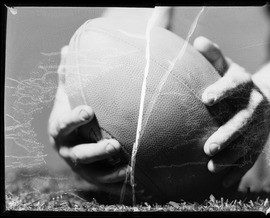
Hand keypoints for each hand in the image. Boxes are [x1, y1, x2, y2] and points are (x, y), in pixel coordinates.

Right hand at [48, 46, 129, 194]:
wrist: (71, 138)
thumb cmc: (72, 113)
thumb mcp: (68, 96)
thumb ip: (69, 77)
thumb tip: (67, 48)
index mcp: (61, 128)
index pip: (65, 124)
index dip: (75, 118)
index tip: (89, 111)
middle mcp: (68, 149)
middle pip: (80, 153)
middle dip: (96, 151)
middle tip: (114, 145)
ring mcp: (80, 165)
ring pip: (93, 171)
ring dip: (110, 169)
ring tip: (128, 165)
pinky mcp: (91, 175)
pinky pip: (103, 181)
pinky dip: (116, 180)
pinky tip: (132, 175)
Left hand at [193, 37, 269, 187]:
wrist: (265, 99)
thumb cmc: (237, 83)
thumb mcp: (228, 67)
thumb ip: (214, 56)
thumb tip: (197, 41)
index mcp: (245, 84)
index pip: (234, 85)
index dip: (221, 90)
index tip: (206, 98)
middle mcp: (253, 106)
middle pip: (242, 122)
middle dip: (227, 135)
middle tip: (208, 147)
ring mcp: (258, 126)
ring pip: (246, 144)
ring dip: (230, 158)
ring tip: (212, 168)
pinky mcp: (258, 142)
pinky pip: (250, 158)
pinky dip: (238, 171)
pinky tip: (223, 182)